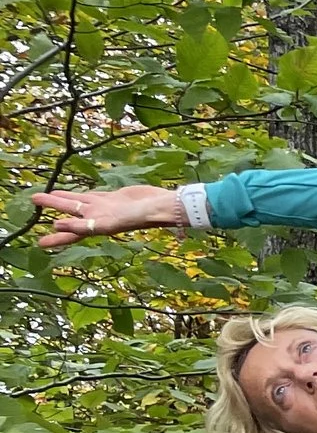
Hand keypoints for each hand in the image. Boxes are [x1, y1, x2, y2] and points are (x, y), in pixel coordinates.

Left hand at [30, 185, 181, 248]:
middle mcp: (100, 217)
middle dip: (52, 208)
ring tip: (45, 195)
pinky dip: (80, 194)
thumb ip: (87, 225)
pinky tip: (75, 193)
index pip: (74, 231)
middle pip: (70, 212)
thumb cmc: (145, 216)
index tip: (43, 239)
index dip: (59, 236)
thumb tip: (57, 223)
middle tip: (34, 201)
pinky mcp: (114, 197)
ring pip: (78, 202)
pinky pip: (92, 195)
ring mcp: (107, 207)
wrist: (165, 205)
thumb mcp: (115, 222)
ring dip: (61, 199)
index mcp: (100, 225)